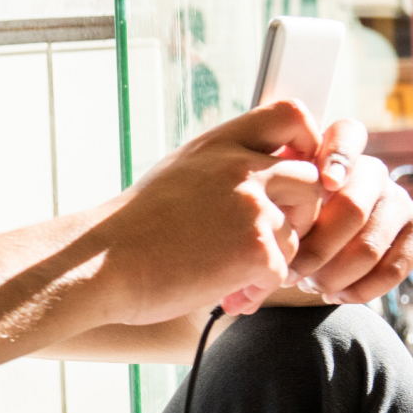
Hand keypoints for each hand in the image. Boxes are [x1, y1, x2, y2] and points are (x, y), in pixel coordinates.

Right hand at [100, 100, 330, 326]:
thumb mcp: (177, 173)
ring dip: (272, 261)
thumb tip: (263, 170)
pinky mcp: (256, 249)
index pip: (291, 115)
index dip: (307, 142)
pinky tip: (228, 297)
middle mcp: (239, 167)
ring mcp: (251, 207)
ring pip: (297, 234)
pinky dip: (257, 290)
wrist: (101, 264)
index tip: (292, 172)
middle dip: (298, 216)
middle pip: (311, 181)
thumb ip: (222, 165)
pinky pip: (282, 272)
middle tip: (267, 240)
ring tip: (233, 278)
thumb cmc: (131, 230)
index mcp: (219, 144)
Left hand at [280, 119, 412, 304]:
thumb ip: (276, 194)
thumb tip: (269, 215)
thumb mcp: (272, 202)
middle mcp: (373, 171)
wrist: (310, 252)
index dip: (338, 156)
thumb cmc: (283, 222)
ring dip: (334, 275)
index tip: (323, 182)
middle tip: (290, 272)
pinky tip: (336, 295)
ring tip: (309, 285)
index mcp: (336, 152)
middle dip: (316, 249)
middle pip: (352, 208)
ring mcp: (398, 199)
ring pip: (370, 245)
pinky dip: (361, 289)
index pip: (347, 134)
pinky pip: (395, 268)